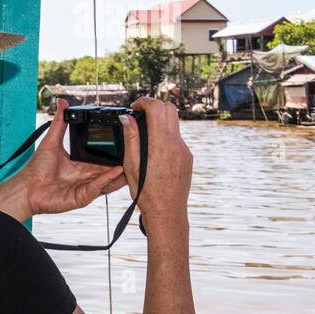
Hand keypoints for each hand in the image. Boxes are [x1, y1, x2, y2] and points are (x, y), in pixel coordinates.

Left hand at [17, 99, 126, 215]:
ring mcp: (86, 188)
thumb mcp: (52, 141)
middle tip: (139, 152)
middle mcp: (86, 177)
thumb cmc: (36, 169)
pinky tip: (118, 170)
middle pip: (110, 170)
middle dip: (124, 163)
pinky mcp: (82, 197)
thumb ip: (60, 122)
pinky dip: (108, 179)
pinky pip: (98, 187)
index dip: (115, 153)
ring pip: (109, 180)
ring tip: (136, 163)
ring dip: (122, 172)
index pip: (103, 159)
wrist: (25, 189)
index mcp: (82, 165)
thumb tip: (62, 102)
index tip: (128, 141)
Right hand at [122, 97, 192, 221]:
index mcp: (161, 144)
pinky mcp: (188, 156)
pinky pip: (177, 137)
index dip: (143, 102)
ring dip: (160, 119)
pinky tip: (153, 149)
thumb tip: (126, 118)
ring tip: (143, 132)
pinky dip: (165, 134)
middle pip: (169, 108)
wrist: (167, 211)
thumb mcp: (131, 165)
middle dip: (153, 106)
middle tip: (138, 114)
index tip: (133, 107)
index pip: (157, 108)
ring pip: (174, 122)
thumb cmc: (146, 193)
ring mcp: (185, 150)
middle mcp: (177, 143)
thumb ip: (130, 138)